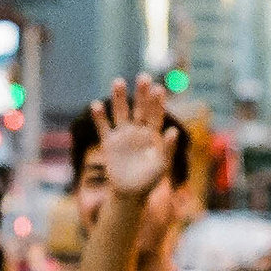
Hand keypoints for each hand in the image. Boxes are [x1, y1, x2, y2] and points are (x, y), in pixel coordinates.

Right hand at [91, 78, 177, 200]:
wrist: (130, 193)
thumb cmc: (150, 180)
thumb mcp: (162, 165)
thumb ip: (168, 148)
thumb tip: (174, 130)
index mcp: (153, 134)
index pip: (155, 114)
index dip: (157, 102)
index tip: (159, 88)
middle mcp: (138, 131)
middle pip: (139, 108)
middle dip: (141, 93)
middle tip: (143, 77)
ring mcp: (123, 135)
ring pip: (121, 112)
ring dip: (119, 98)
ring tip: (118, 81)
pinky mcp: (109, 143)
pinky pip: (103, 127)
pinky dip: (100, 117)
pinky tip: (96, 105)